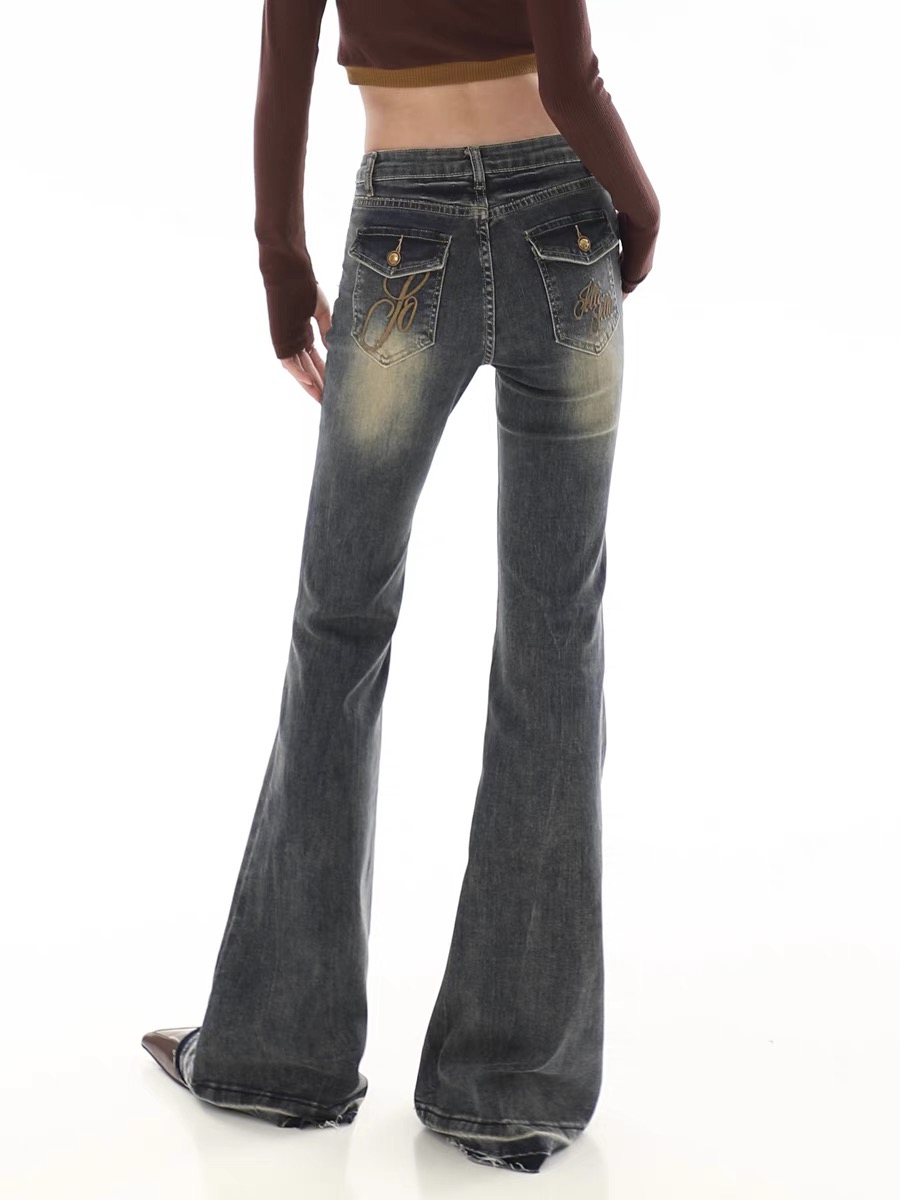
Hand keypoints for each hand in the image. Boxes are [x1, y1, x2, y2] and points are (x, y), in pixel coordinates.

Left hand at [280, 284, 331, 403]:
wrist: (289, 270)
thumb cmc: (304, 285)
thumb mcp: (322, 312)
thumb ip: (327, 332)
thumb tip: (333, 349)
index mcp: (304, 333)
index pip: (315, 359)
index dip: (325, 372)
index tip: (335, 385)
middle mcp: (295, 340)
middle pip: (308, 368)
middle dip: (319, 384)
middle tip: (329, 400)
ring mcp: (287, 340)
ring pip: (299, 369)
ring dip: (310, 384)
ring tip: (321, 399)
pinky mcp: (280, 338)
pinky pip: (289, 362)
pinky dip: (298, 373)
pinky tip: (310, 383)